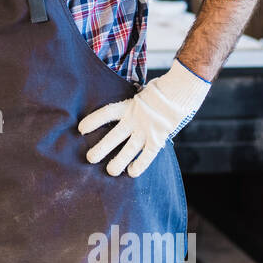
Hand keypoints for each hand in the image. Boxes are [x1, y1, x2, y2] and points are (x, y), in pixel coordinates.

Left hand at [77, 58, 209, 176]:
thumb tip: (122, 109)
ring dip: (119, 161)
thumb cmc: (161, 91)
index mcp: (129, 105)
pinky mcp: (159, 138)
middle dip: (101, 148)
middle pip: (114, 136)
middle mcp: (135, 119)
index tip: (81, 129)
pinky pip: (148, 155)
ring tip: (110, 171)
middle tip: (90, 158)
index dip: (93, 121)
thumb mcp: (141, 93)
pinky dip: (140, 164)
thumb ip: (132, 104)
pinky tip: (132, 173)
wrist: (182, 89)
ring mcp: (147, 130)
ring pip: (129, 150)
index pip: (106, 113)